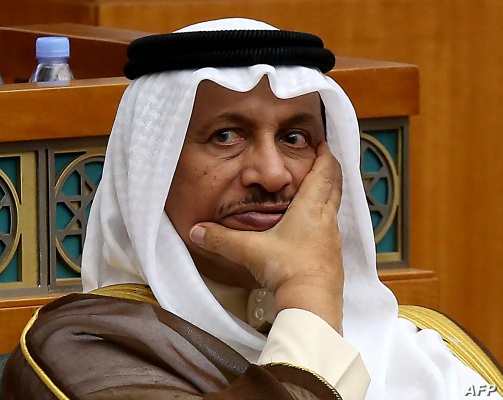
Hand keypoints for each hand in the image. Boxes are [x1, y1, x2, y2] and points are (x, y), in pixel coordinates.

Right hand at [189, 142, 343, 333]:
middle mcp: (325, 220)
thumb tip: (197, 230)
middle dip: (331, 170)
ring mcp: (332, 240)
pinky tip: (315, 228)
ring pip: (334, 208)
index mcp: (309, 209)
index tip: (323, 145)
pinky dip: (326, 219)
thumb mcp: (249, 250)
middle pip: (334, 187)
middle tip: (326, 159)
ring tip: (321, 189)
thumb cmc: (287, 268)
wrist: (312, 302)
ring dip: (330, 194)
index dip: (325, 157)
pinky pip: (332, 230)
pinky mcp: (332, 257)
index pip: (323, 174)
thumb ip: (220, 239)